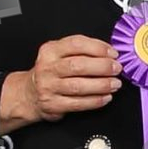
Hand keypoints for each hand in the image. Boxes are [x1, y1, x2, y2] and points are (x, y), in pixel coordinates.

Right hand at [5, 35, 120, 127]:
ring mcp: (48, 87)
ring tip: (115, 84)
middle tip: (117, 69)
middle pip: (78, 65)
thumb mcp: (59, 54)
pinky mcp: (53, 104)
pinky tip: (106, 97)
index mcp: (50, 50)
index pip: (76, 44)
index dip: (98, 48)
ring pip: (78, 86)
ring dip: (101, 85)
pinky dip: (95, 101)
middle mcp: (47, 68)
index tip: (113, 53)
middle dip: (102, 67)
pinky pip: (78, 103)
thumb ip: (81, 51)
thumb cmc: (52, 72)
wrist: (30, 93)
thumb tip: (109, 53)